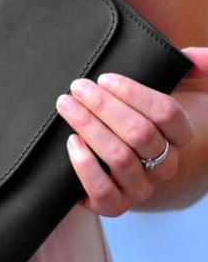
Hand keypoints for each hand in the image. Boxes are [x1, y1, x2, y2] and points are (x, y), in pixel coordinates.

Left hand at [54, 46, 207, 216]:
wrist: (115, 167)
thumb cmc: (138, 120)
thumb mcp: (169, 92)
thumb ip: (189, 69)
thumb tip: (199, 55)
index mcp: (180, 137)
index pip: (166, 113)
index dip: (134, 93)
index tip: (104, 78)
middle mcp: (165, 165)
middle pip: (140, 133)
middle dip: (104, 106)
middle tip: (77, 88)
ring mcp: (140, 188)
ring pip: (120, 157)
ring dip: (90, 127)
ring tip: (67, 106)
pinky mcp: (114, 206)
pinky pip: (103, 191)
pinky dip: (85, 165)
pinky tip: (72, 142)